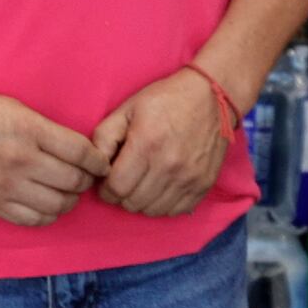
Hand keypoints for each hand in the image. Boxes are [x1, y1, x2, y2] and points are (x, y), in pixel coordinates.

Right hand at [0, 89, 98, 226]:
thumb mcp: (19, 108)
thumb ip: (50, 130)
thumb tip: (84, 154)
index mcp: (29, 130)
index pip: (80, 152)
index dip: (98, 161)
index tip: (101, 164)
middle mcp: (18, 159)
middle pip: (72, 181)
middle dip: (86, 181)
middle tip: (86, 178)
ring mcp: (4, 185)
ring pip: (57, 204)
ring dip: (70, 200)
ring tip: (68, 192)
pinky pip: (33, 220)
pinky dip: (48, 215)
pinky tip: (48, 204)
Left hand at [84, 66, 229, 217]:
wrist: (212, 96)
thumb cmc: (166, 100)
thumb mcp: (127, 109)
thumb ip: (104, 136)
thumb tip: (95, 166)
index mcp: (146, 144)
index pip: (117, 188)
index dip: (106, 190)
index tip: (107, 182)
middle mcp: (169, 165)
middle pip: (133, 203)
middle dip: (122, 196)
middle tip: (124, 182)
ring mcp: (189, 177)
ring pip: (154, 211)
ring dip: (142, 202)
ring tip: (142, 185)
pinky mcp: (204, 184)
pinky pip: (176, 210)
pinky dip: (164, 205)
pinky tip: (161, 188)